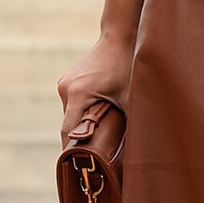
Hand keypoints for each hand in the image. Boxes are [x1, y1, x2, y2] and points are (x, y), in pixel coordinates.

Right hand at [57, 31, 134, 145]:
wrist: (119, 37)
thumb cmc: (126, 65)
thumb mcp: (130, 96)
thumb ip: (131, 120)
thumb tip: (139, 145)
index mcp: (78, 94)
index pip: (69, 132)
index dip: (74, 151)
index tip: (80, 165)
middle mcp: (66, 89)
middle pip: (69, 124)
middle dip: (81, 139)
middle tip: (95, 156)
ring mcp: (64, 83)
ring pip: (70, 114)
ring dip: (82, 125)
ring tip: (98, 137)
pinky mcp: (67, 81)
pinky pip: (72, 104)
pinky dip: (81, 113)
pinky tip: (96, 118)